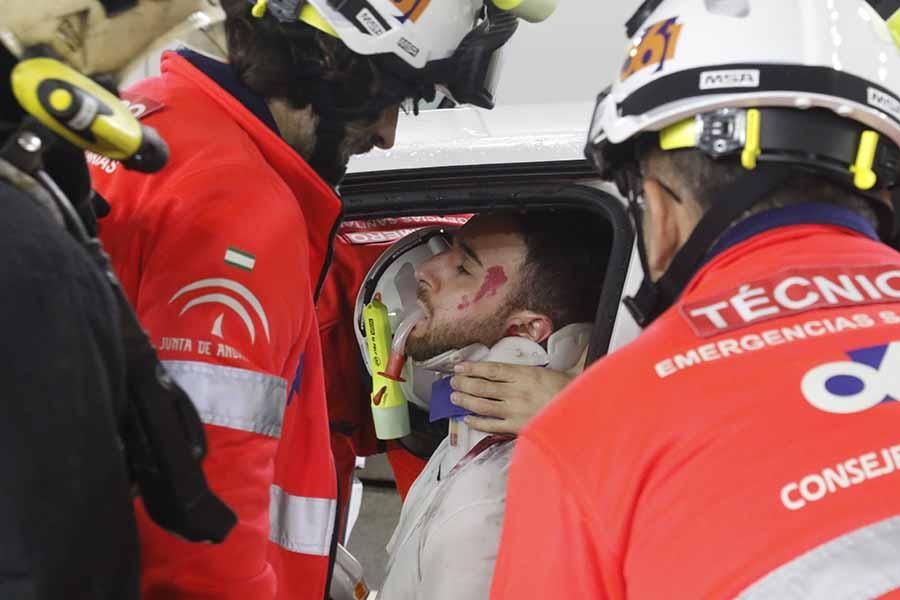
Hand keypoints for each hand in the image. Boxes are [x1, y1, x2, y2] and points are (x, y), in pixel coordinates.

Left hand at [449, 362, 573, 434]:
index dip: (473, 368)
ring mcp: (515, 410)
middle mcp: (516, 391)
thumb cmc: (571, 392)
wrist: (582, 413)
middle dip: (464, 383)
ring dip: (465, 400)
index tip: (460, 366)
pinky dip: (476, 422)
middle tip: (453, 381)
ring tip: (454, 397)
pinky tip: (467, 419)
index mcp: (525, 374)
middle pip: (482, 386)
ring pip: (482, 404)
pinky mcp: (516, 427)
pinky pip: (490, 425)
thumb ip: (541, 365)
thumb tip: (548, 351)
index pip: (491, 369)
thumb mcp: (557, 371)